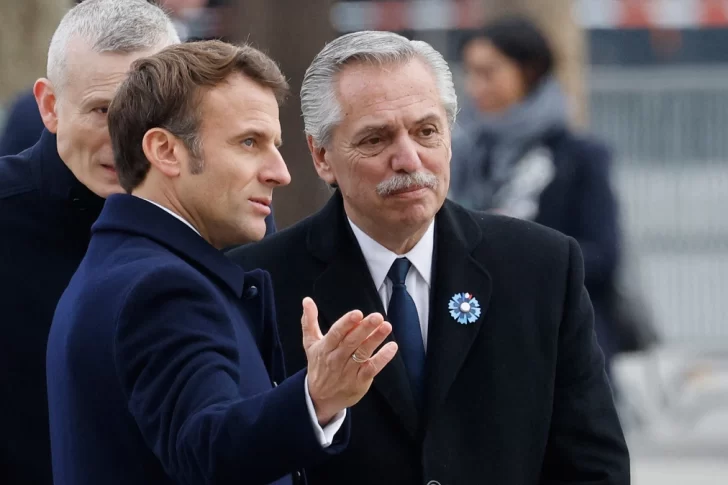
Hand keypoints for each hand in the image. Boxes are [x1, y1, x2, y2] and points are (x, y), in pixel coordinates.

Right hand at [301, 297, 397, 425]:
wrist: (318, 398)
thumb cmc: (318, 365)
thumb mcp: (310, 344)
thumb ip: (309, 321)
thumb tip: (307, 300)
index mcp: (325, 347)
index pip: (336, 333)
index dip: (346, 323)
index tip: (357, 313)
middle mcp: (336, 358)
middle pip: (351, 342)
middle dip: (365, 328)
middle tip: (377, 316)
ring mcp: (348, 371)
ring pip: (362, 353)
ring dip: (375, 339)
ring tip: (386, 326)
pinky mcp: (359, 381)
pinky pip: (372, 368)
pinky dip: (382, 358)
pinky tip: (391, 347)